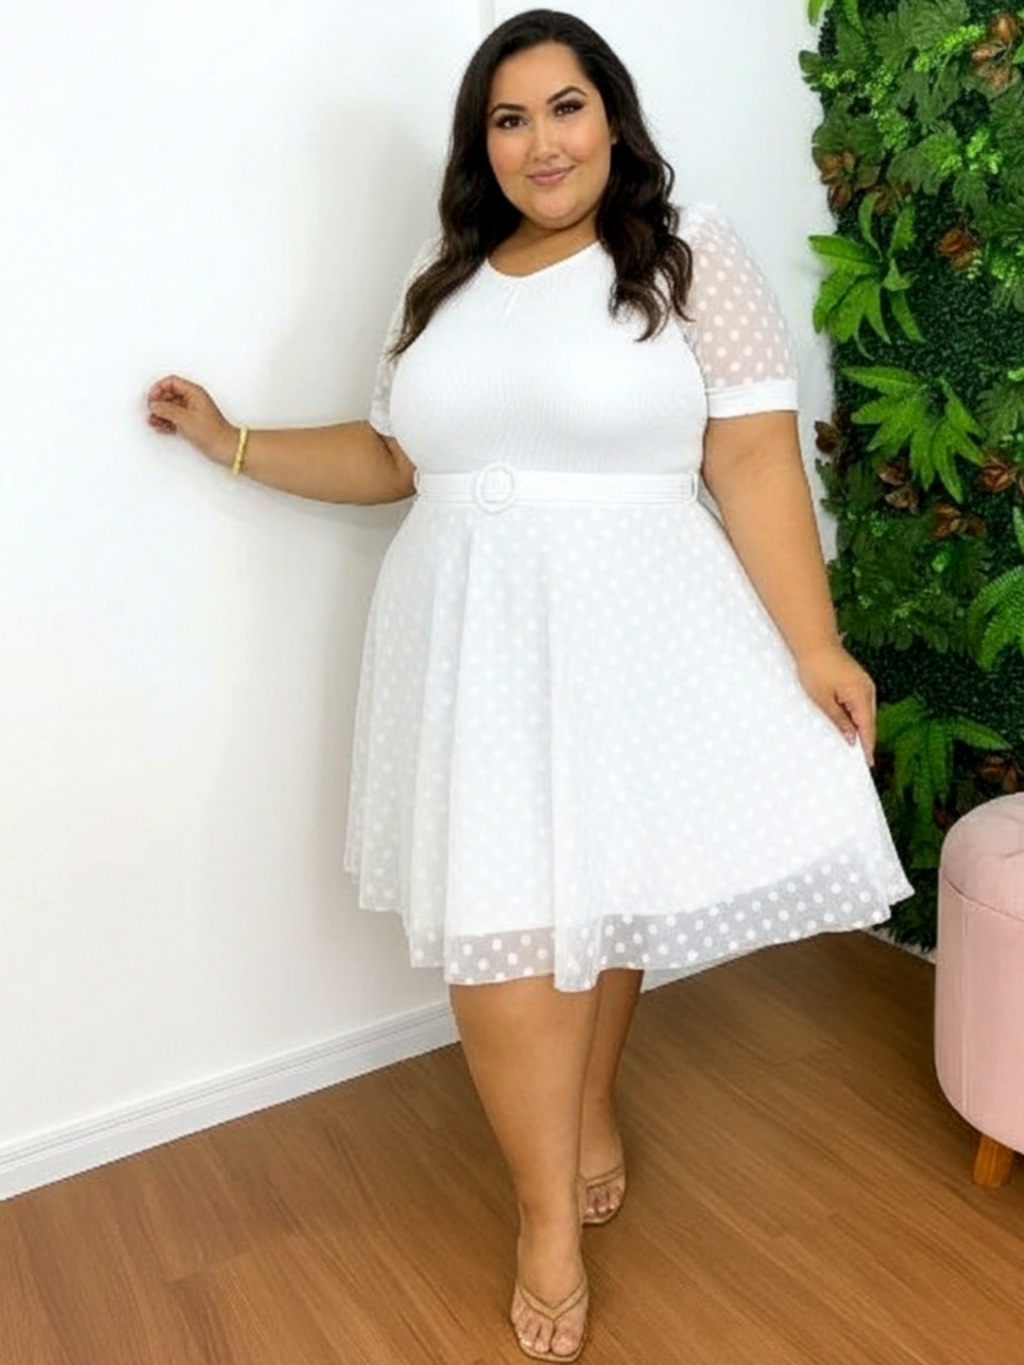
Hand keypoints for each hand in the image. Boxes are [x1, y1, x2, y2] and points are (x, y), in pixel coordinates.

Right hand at [146, 375, 237, 466]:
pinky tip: (164, 428)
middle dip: (159, 403)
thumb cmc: (212, 432)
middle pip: (169, 394)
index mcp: (194, 392)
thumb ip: (167, 410)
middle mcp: (193, 398)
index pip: (171, 382)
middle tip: (152, 413)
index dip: (158, 389)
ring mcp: (192, 410)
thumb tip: (154, 405)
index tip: (151, 400)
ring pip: (171, 406)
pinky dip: (167, 421)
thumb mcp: (185, 418)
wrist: (225, 447)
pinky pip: (175, 416)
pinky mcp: (192, 421)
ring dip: (161, 414)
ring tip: (155, 423)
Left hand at [796, 641, 876, 765]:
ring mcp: (864, 684)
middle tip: (861, 759)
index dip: (867, 746)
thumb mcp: (823, 700)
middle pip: (869, 721)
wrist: (815, 643)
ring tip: (854, 745)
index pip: (867, 728)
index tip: (868, 763)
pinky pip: (860, 703)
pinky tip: (849, 724)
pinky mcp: (857, 680)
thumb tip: (852, 738)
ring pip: (865, 712)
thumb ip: (839, 720)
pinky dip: (856, 715)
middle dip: (865, 739)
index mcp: (861, 696)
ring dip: (860, 727)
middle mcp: (868, 690)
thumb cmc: (816, 670)